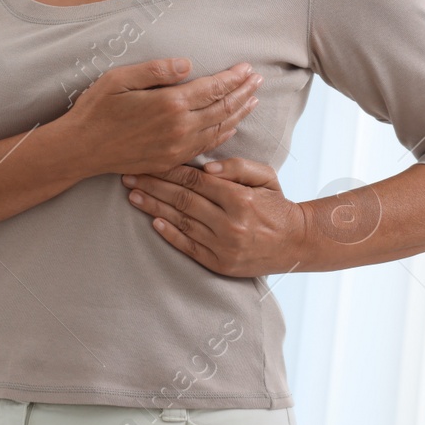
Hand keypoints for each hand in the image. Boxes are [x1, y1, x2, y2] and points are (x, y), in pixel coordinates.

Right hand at [64, 58, 262, 176]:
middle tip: (258, 81)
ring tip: (253, 100)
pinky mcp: (171, 160)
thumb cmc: (96, 110)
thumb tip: (188, 64)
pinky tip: (231, 126)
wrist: (81, 149)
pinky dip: (224, 134)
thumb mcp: (119, 79)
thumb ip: (156, 70)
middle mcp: (180, 127)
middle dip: (243, 92)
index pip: (212, 87)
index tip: (247, 68)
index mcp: (169, 103)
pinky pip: (207, 146)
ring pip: (220, 129)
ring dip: (239, 113)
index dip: (233, 77)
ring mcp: (177, 147)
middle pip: (222, 108)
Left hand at [122, 157, 306, 277]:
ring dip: (153, 207)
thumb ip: (237, 167)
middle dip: (152, 186)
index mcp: (240, 198)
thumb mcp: (265, 177)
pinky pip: (188, 246)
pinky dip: (169, 233)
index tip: (146, 161)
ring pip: (181, 221)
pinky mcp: (220, 263)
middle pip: (182, 199)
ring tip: (133, 195)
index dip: (167, 170)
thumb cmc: (276, 204)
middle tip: (128, 176)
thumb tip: (207, 167)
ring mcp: (224, 246)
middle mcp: (230, 223)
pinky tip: (152, 220)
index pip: (194, 179)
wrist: (296, 243)